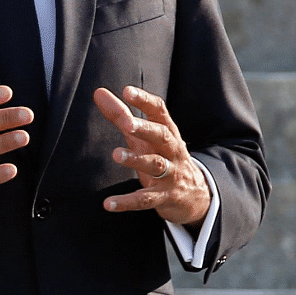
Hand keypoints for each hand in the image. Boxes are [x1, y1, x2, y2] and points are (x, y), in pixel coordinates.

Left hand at [94, 86, 211, 228]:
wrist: (197, 196)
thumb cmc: (162, 156)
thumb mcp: (143, 137)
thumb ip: (120, 114)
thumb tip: (98, 92)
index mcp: (167, 132)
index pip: (159, 112)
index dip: (144, 101)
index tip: (127, 91)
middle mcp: (172, 151)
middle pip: (162, 136)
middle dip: (145, 129)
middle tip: (127, 123)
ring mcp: (170, 175)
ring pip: (156, 165)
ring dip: (136, 160)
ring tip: (116, 154)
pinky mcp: (164, 197)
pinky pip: (145, 200)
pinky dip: (127, 202)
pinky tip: (109, 204)